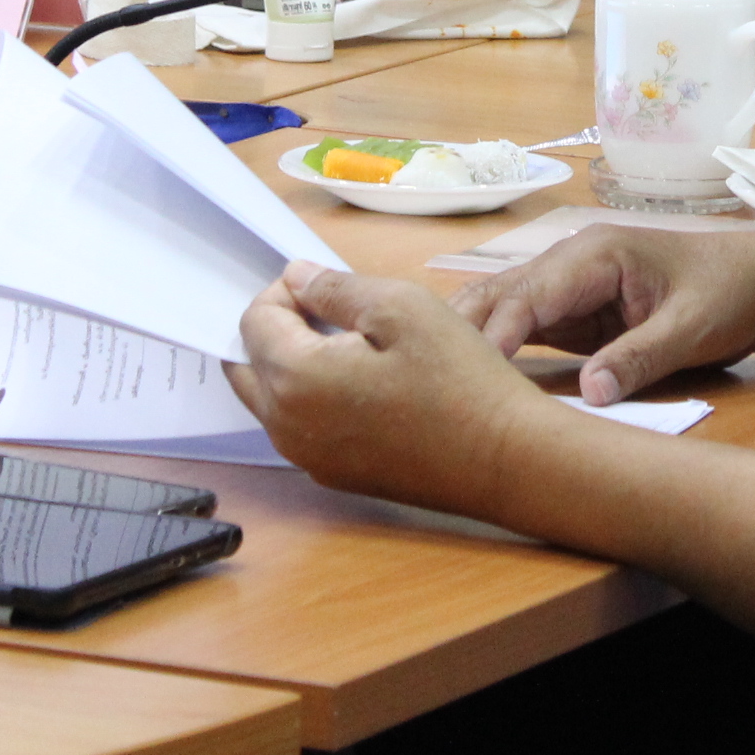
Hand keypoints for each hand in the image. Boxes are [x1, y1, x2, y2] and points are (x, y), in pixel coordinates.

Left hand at [226, 263, 547, 509]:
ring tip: (350, 344)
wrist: (505, 460)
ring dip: (292, 364)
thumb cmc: (459, 379)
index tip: (328, 285)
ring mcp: (310, 460)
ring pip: (271, 400)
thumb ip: (335, 288)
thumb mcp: (400, 307)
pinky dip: (312, 398)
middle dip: (276, 329)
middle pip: (248, 366)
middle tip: (328, 312)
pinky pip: (301, 429)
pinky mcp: (336, 476)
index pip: (255, 320)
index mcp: (294, 380)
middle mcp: (287, 428)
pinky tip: (364, 385)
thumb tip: (296, 278)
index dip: (285, 291)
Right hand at [451, 225, 754, 406]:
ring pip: (504, 308)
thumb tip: (591, 394)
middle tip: (421, 368)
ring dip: (469, 336)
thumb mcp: (690, 330)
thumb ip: (639, 358)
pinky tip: (465, 373)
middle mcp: (570, 264)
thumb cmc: (726, 295)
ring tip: (425, 372)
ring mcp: (568, 288)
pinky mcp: (572, 314)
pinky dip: (493, 347)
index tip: (472, 367)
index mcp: (594, 255)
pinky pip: (523, 327)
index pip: (532, 293)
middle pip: (502, 292)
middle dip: (462, 326)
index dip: (500, 330)